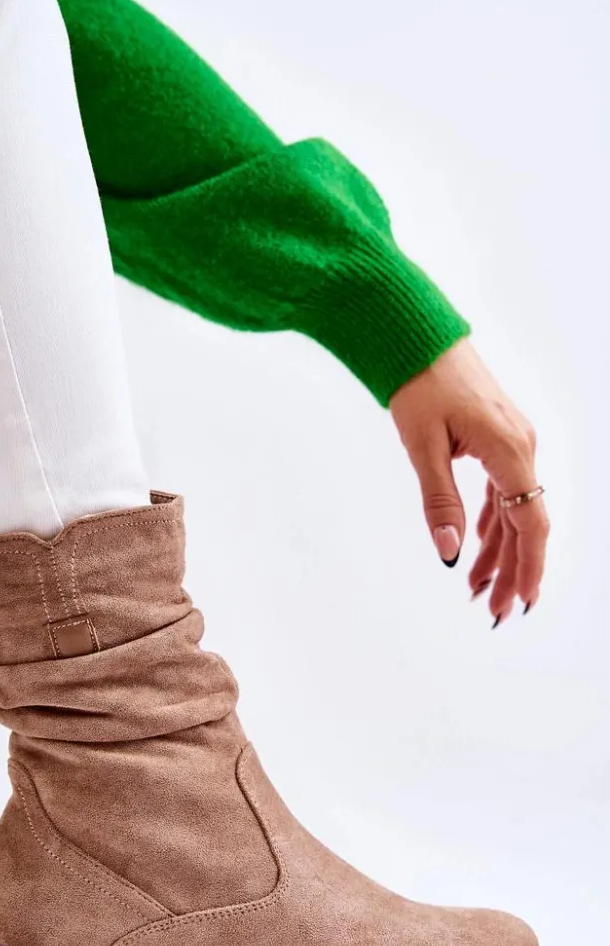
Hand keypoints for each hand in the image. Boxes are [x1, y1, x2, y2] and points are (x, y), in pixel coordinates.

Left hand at [389, 337, 548, 625]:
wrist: (417, 334)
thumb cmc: (418, 382)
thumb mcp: (422, 447)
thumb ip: (439, 502)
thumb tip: (448, 551)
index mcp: (509, 450)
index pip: (529, 523)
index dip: (529, 567)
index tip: (523, 602)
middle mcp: (521, 446)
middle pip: (526, 522)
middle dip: (513, 570)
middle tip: (497, 611)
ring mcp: (513, 440)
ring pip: (513, 509)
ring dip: (500, 550)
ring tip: (480, 590)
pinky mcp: (498, 436)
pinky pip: (503, 489)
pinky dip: (492, 521)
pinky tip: (480, 546)